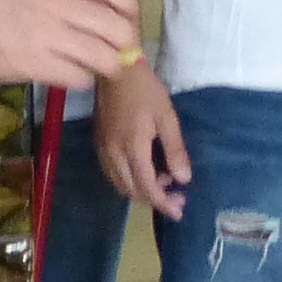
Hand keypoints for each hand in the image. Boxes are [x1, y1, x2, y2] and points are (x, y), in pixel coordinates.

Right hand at [0, 0, 138, 89]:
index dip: (127, 2)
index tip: (127, 12)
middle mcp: (57, 2)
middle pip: (116, 25)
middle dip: (126, 39)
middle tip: (121, 46)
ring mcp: (46, 36)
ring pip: (103, 56)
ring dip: (108, 63)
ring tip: (101, 65)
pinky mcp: (31, 66)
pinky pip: (76, 77)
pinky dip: (82, 78)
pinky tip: (72, 74)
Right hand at [96, 56, 188, 217]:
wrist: (116, 69)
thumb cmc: (145, 90)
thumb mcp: (167, 118)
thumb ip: (175, 150)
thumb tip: (183, 179)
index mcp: (132, 148)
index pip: (147, 188)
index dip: (163, 203)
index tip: (178, 211)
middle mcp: (113, 155)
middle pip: (132, 191)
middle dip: (155, 198)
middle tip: (177, 195)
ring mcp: (103, 150)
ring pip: (121, 184)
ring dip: (141, 190)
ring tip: (163, 180)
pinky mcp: (99, 144)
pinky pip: (113, 173)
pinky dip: (129, 180)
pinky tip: (144, 170)